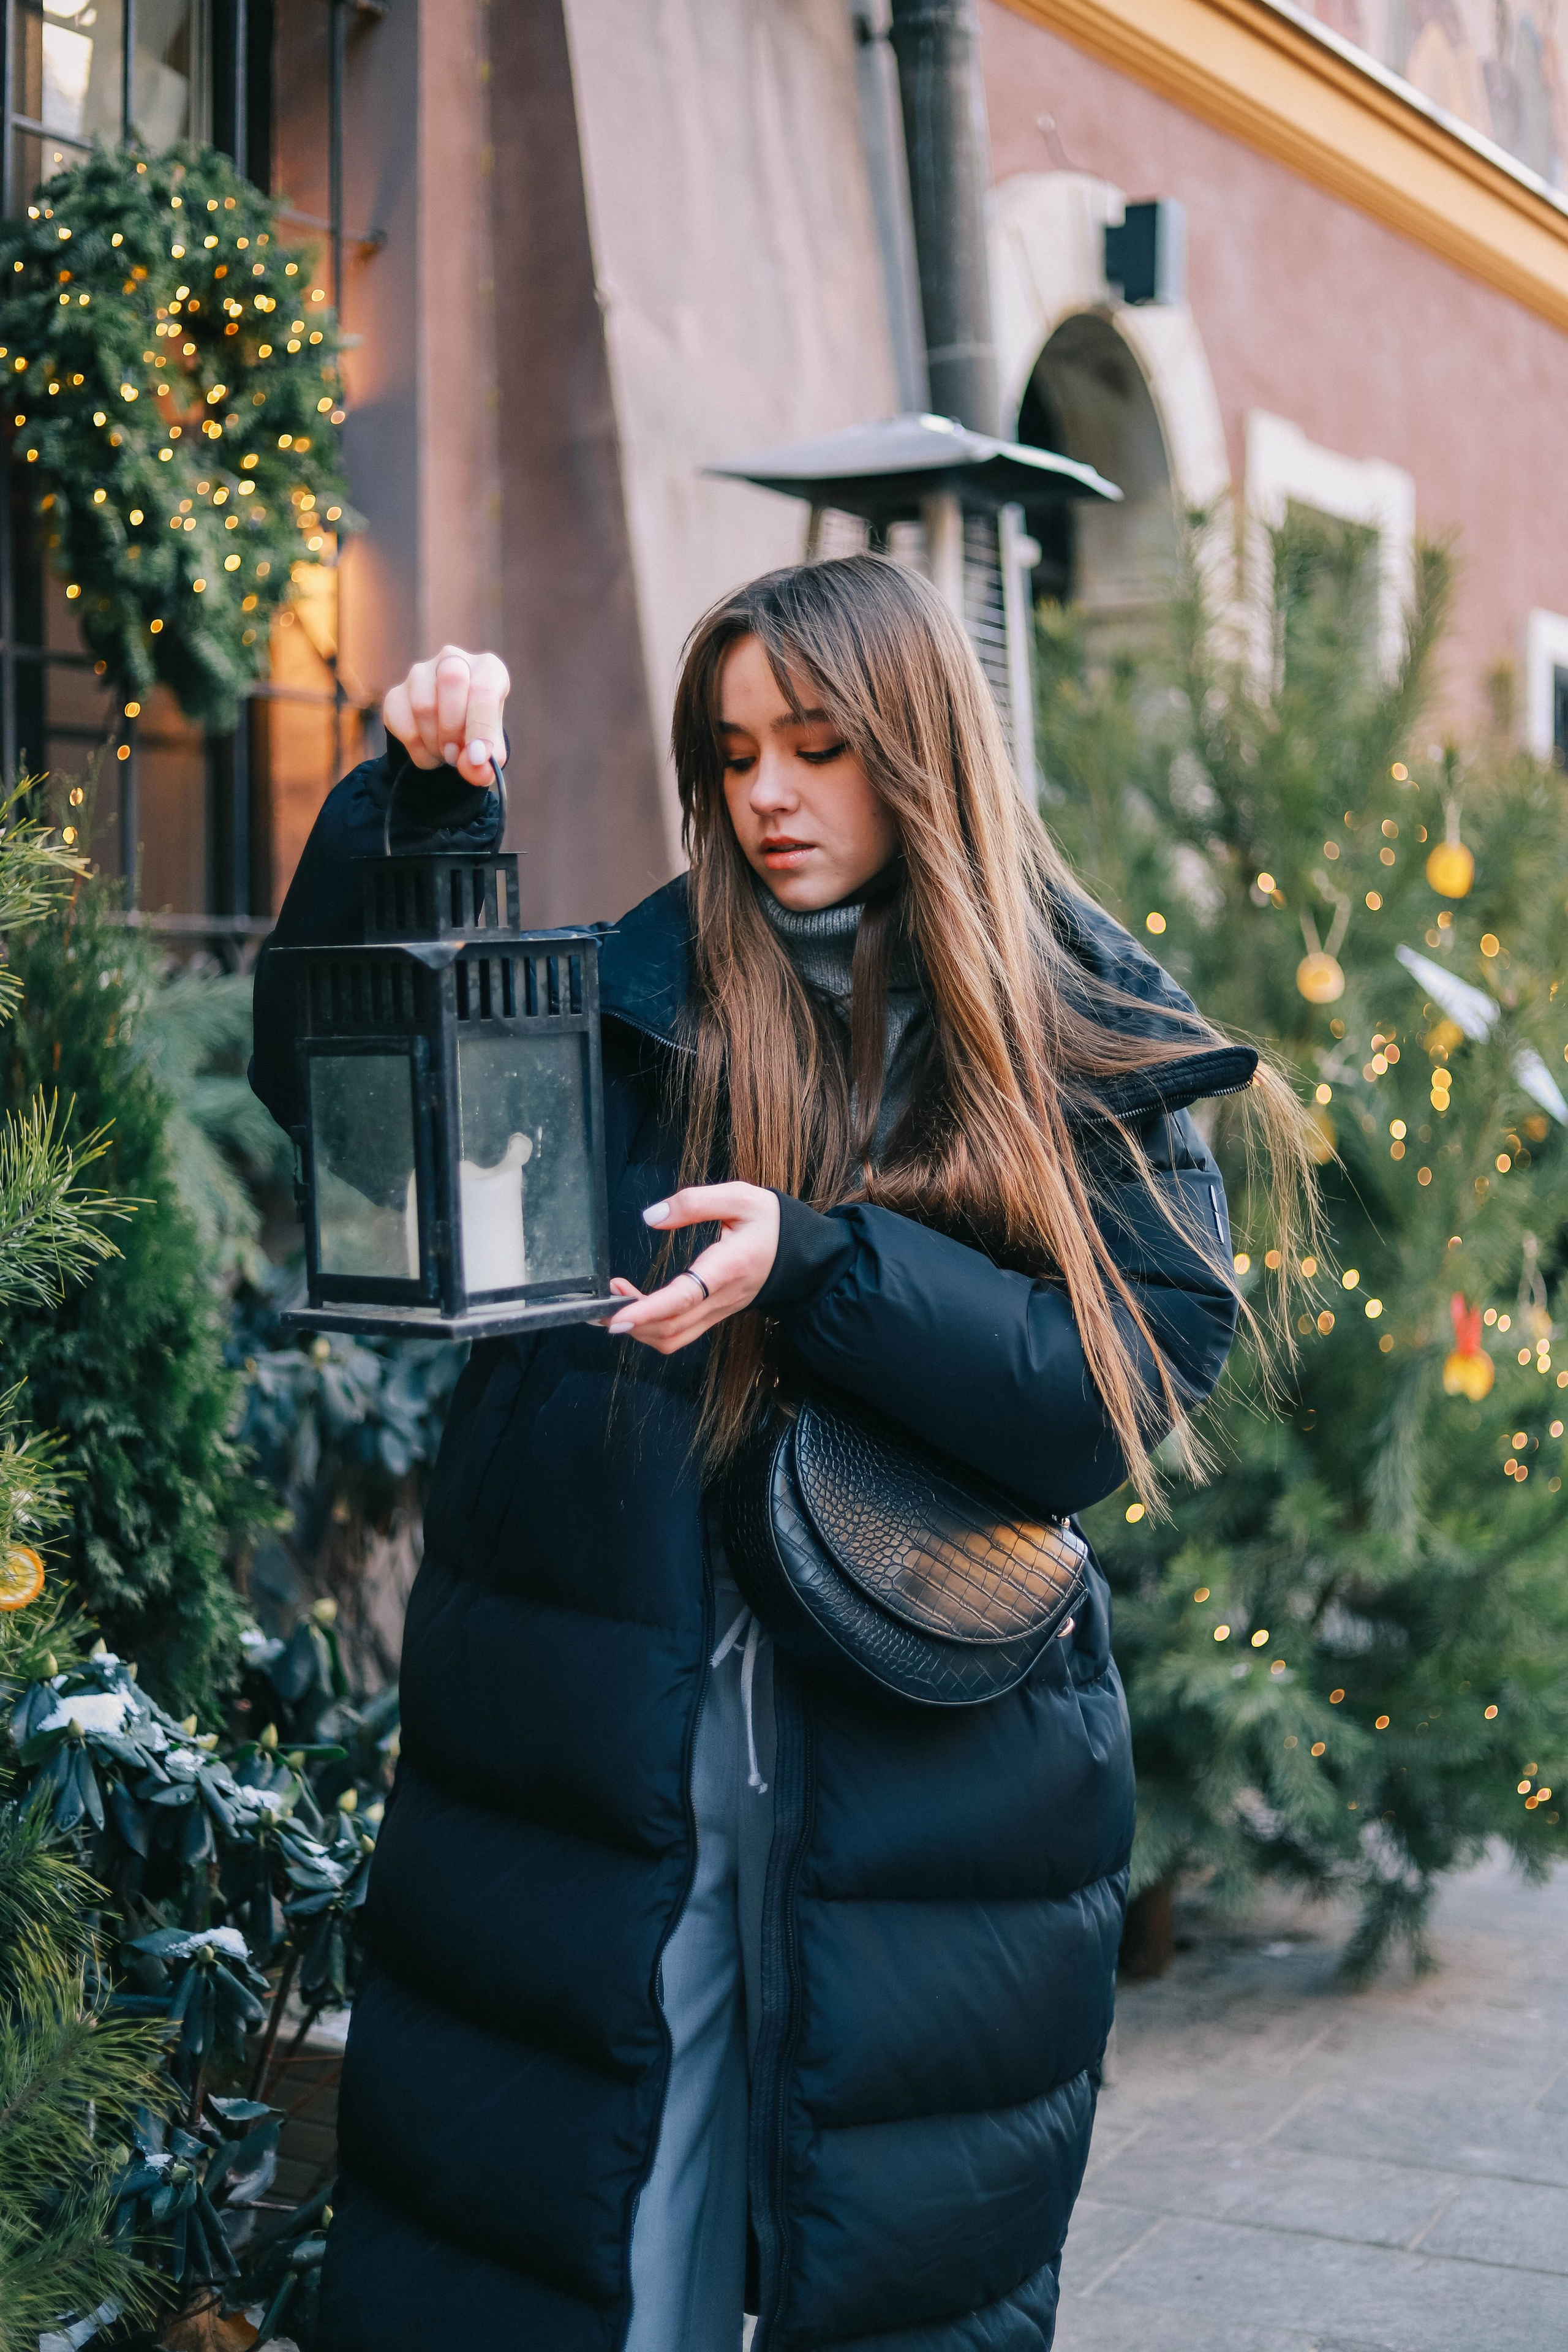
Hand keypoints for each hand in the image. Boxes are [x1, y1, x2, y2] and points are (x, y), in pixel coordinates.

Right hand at [382, 646, 509, 787]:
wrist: (447, 737)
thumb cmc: (477, 734)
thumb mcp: (491, 751)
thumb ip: (489, 761)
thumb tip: (475, 768)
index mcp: (488, 668)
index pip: (485, 688)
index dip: (480, 726)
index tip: (477, 757)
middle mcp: (453, 660)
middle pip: (451, 680)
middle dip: (452, 727)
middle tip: (455, 754)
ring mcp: (420, 673)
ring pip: (423, 705)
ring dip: (434, 743)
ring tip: (444, 755)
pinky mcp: (395, 693)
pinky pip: (401, 723)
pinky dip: (416, 749)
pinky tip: (428, 752)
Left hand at [605, 1184, 780, 1353]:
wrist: (803, 1255)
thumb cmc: (771, 1224)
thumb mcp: (739, 1197)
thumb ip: (694, 1202)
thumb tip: (652, 1216)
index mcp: (728, 1268)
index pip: (683, 1298)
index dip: (647, 1310)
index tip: (617, 1314)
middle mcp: (721, 1298)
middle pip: (671, 1328)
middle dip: (631, 1323)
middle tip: (600, 1304)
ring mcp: (718, 1312)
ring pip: (673, 1338)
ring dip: (638, 1328)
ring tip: (614, 1302)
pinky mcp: (713, 1315)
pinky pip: (679, 1332)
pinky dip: (651, 1327)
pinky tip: (636, 1305)